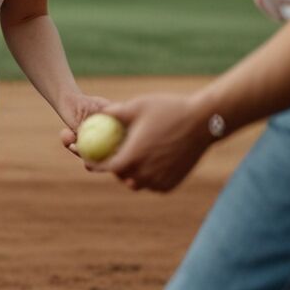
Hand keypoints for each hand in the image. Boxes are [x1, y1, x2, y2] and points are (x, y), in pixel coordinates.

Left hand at [62, 93, 211, 191]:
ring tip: (129, 156)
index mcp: (133, 156)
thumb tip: (97, 113)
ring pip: (136, 182)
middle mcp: (145, 173)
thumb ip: (114, 112)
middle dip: (112, 167)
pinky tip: (146, 161)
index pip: (105, 167)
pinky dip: (146, 175)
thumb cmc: (168, 110)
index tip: (86, 158)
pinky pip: (152, 183)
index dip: (93, 163)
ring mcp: (160, 181)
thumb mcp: (137, 106)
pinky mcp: (172, 184)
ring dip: (130, 172)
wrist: (203, 122)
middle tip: (109, 155)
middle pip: (120, 176)